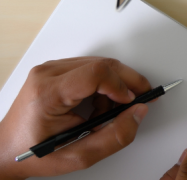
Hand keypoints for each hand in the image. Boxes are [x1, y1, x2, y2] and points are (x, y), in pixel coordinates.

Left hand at [0, 58, 151, 179]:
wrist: (6, 152)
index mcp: (48, 93)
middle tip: (138, 100)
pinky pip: (90, 69)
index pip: (96, 73)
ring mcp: (49, 70)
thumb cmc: (35, 154)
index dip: (121, 86)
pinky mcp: (54, 72)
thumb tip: (138, 112)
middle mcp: (47, 74)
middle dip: (125, 83)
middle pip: (101, 64)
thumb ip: (115, 136)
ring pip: (99, 66)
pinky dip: (102, 86)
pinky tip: (96, 106)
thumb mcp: (78, 156)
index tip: (131, 102)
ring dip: (112, 88)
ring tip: (105, 113)